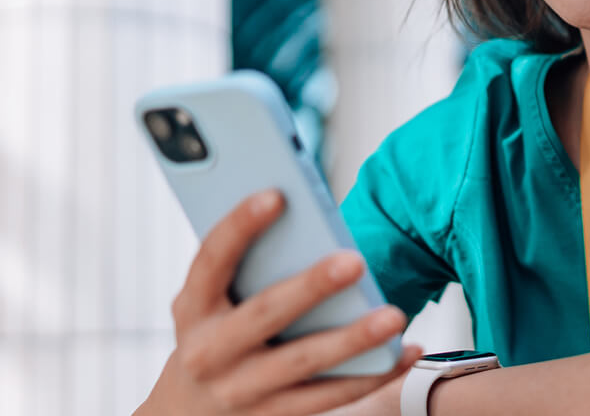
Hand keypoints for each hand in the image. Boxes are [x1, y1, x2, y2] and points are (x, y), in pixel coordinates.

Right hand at [136, 190, 423, 415]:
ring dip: (353, 339)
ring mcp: (241, 389)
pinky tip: (406, 351)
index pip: (211, 261)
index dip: (239, 226)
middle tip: (354, 261)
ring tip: (393, 316)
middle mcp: (209, 351)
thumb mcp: (209, 304)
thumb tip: (309, 224)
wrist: (183, 415)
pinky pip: (331, 397)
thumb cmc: (214, 335)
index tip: (276, 195)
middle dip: (310, 287)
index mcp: (193, 308)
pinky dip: (374, 375)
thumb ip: (246, 268)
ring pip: (303, 363)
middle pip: (265, 314)